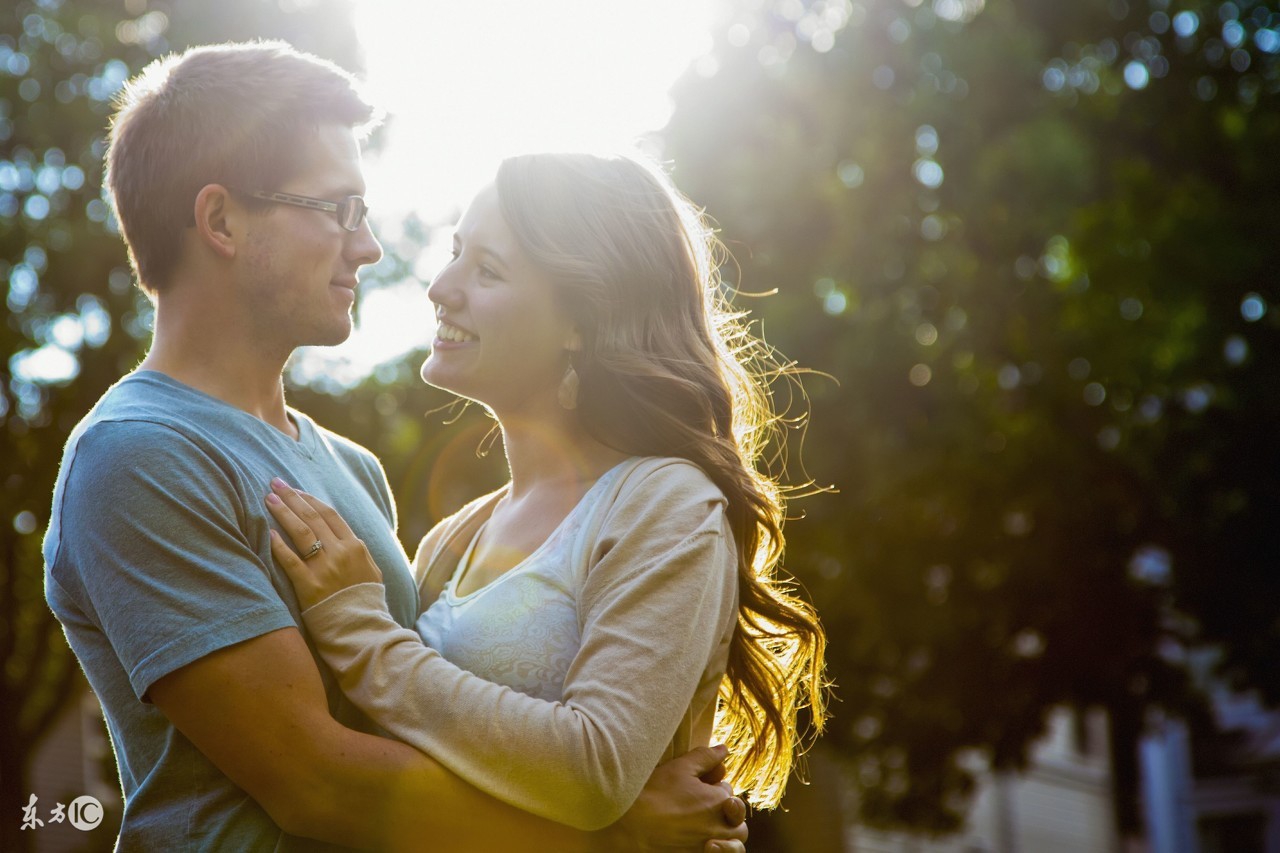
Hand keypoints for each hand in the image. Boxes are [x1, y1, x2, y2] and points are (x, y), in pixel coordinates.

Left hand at [265, 478, 382, 609]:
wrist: (363, 630)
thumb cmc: (366, 603)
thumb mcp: (372, 571)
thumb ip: (359, 552)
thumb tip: (347, 538)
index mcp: (356, 546)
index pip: (330, 514)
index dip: (310, 499)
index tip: (296, 489)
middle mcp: (340, 552)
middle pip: (312, 517)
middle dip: (293, 497)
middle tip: (275, 483)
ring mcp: (325, 568)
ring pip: (301, 532)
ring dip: (283, 512)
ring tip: (269, 498)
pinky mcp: (309, 585)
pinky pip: (291, 560)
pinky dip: (279, 545)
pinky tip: (269, 533)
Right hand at [602, 744, 747, 852]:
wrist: (629, 827)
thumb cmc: (654, 795)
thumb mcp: (680, 768)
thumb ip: (706, 757)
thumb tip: (724, 749)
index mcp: (720, 801)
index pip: (728, 793)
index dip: (713, 788)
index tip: (696, 787)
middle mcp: (721, 827)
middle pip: (737, 820)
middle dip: (727, 813)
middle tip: (701, 809)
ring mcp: (711, 847)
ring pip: (734, 843)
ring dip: (727, 835)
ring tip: (706, 831)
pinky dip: (716, 849)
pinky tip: (702, 843)